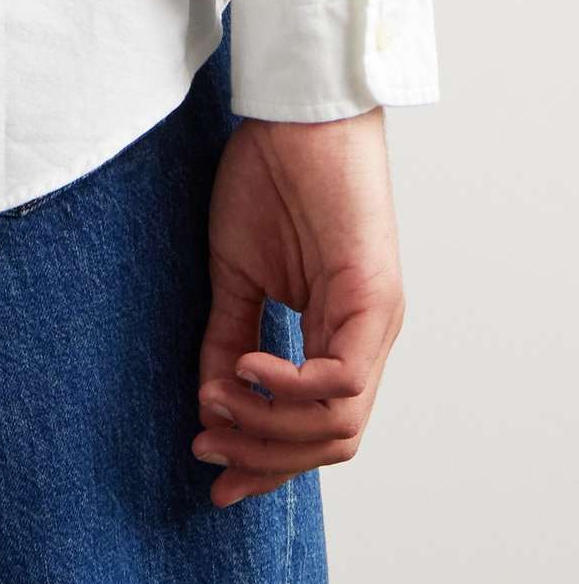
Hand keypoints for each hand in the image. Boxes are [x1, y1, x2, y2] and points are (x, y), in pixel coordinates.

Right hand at [195, 107, 403, 506]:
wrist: (294, 113)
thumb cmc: (269, 177)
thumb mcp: (236, 272)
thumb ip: (228, 336)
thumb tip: (209, 400)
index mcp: (340, 333)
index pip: (317, 429)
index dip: (266, 461)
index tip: (213, 471)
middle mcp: (368, 338)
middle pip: (331, 442)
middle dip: (264, 455)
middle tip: (207, 443)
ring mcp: (377, 322)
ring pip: (340, 424)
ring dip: (270, 428)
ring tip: (216, 402)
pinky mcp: (375, 298)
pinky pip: (341, 378)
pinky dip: (288, 387)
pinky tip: (245, 366)